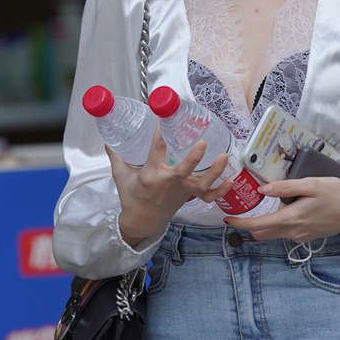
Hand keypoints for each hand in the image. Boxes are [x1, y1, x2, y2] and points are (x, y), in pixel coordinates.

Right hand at [109, 129, 234, 247]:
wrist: (143, 222)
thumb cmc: (132, 197)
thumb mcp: (121, 176)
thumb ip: (117, 156)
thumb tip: (108, 139)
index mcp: (151, 175)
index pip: (157, 150)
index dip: (160, 132)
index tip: (164, 117)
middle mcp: (168, 183)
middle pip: (184, 170)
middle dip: (193, 157)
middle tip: (203, 142)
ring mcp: (182, 191)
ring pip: (201, 184)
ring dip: (215, 172)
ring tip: (224, 156)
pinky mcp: (189, 197)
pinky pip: (208, 196)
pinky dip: (220, 190)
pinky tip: (230, 180)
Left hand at [226, 177, 339, 242]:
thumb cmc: (336, 193)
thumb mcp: (311, 184)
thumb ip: (285, 188)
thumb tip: (261, 190)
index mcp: (291, 218)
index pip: (258, 225)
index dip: (240, 223)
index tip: (226, 219)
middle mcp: (292, 232)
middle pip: (262, 233)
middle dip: (247, 225)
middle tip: (236, 212)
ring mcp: (299, 236)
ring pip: (272, 234)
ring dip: (261, 225)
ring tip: (254, 210)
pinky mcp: (306, 236)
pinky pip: (284, 233)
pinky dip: (275, 225)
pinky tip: (278, 212)